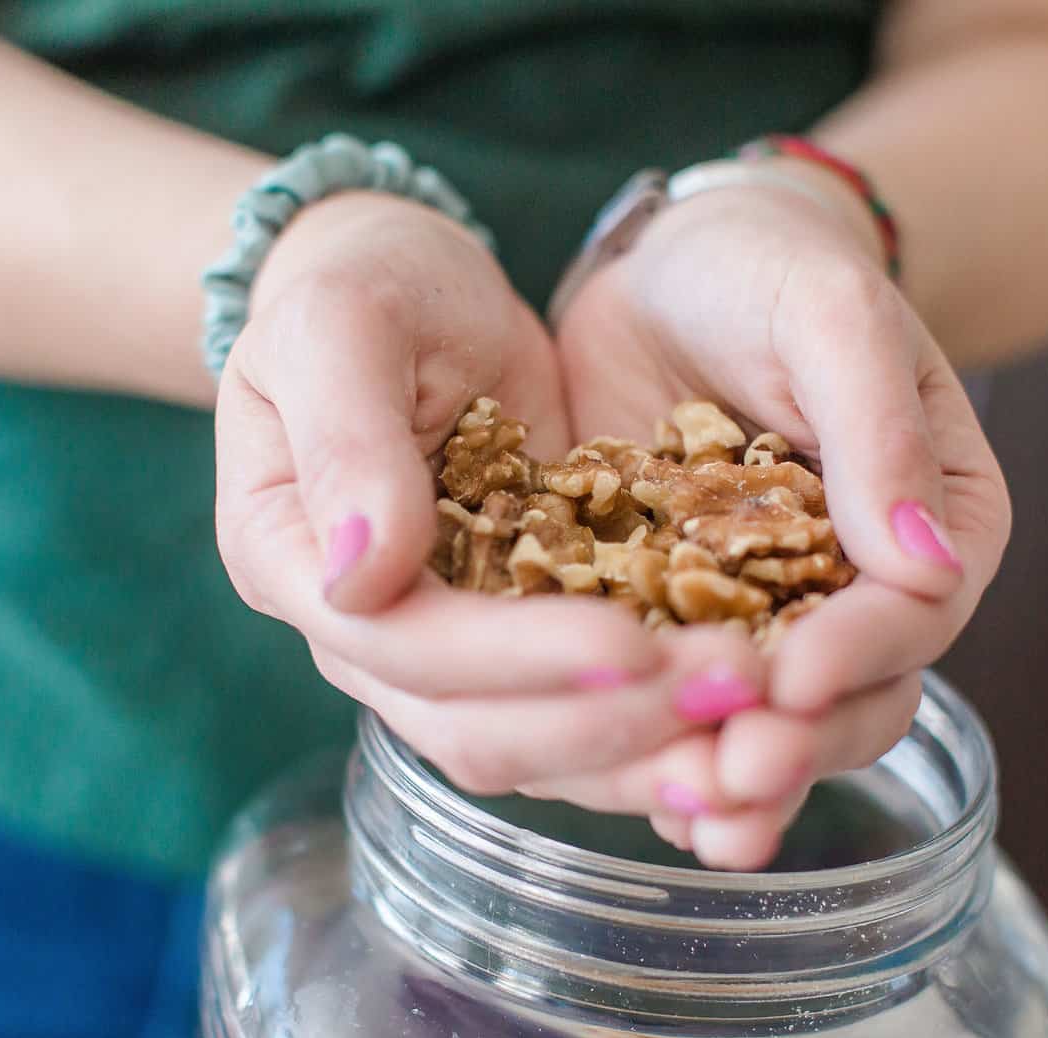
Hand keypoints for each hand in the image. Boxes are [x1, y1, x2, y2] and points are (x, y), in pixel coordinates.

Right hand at [215, 192, 757, 802]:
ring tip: (756, 717)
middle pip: (478, 729)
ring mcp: (447, 650)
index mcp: (290, 562)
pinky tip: (748, 714)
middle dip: (606, 721)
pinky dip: (663, 725)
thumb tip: (360, 576)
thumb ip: (343, 440)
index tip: (630, 642)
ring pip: (542, 747)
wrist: (412, 284)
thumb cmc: (364, 281)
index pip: (401, 646)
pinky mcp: (526, 638)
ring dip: (648, 747)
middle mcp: (363, 633)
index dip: (515, 659)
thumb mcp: (340, 324)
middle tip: (733, 687)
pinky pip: (590, 710)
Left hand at [554, 162, 1011, 867]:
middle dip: (796, 745)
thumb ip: (878, 432)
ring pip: (767, 726)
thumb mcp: (830, 322)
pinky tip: (630, 794)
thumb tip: (929, 562)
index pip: (913, 613)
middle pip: (850, 699)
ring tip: (691, 819)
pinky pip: (675, 705)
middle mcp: (860, 595)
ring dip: (733, 781)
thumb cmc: (771, 272)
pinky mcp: (677, 626)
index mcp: (934, 525)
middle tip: (735, 776)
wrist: (670, 272)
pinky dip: (658, 753)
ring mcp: (766, 621)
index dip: (857, 656)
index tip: (791, 681)